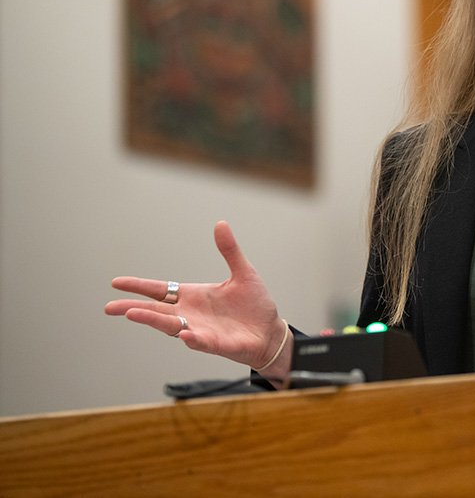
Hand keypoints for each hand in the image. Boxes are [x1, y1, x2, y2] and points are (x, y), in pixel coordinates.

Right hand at [104, 221, 290, 378]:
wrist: (270, 331)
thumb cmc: (254, 304)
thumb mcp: (243, 272)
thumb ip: (229, 251)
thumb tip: (220, 223)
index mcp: (193, 296)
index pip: (160, 290)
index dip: (138, 286)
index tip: (115, 282)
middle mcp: (190, 314)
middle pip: (155, 311)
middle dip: (132, 308)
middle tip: (110, 307)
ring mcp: (200, 330)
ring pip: (171, 326)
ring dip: (153, 321)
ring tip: (134, 314)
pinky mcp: (216, 344)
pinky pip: (200, 342)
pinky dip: (192, 338)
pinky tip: (185, 333)